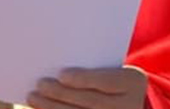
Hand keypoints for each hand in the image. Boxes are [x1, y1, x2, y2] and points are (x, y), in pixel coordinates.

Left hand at [28, 67, 146, 108]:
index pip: (107, 82)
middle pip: (91, 102)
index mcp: (133, 82)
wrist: (136, 103)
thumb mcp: (116, 68)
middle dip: (62, 94)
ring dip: (53, 108)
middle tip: (40, 84)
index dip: (84, 79)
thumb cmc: (116, 78)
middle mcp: (129, 105)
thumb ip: (95, 65)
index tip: (62, 74)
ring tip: (34, 98)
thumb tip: (60, 66)